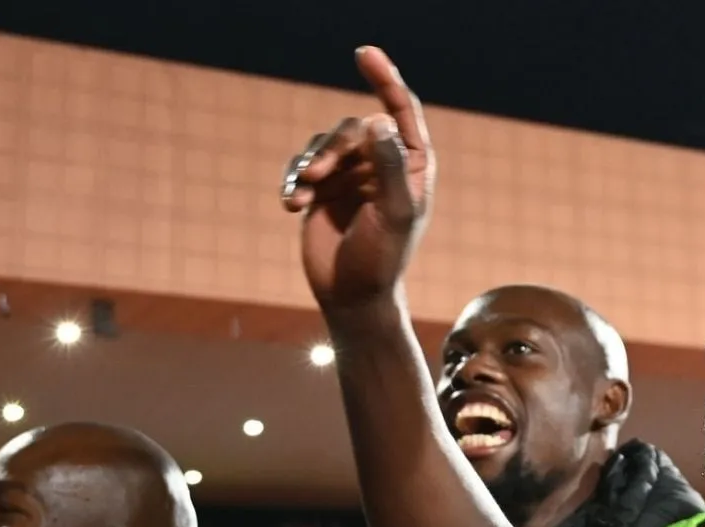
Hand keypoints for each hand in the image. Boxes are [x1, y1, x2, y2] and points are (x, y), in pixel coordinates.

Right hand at [281, 47, 434, 312]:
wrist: (352, 297)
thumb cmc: (382, 259)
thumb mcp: (393, 213)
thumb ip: (389, 166)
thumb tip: (378, 119)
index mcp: (412, 165)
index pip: (401, 111)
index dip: (385, 79)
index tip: (364, 53)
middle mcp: (383, 164)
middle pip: (353, 128)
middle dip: (333, 149)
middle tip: (318, 177)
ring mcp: (352, 176)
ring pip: (324, 144)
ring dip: (310, 166)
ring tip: (303, 195)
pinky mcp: (323, 190)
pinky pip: (302, 166)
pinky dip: (294, 182)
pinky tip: (292, 206)